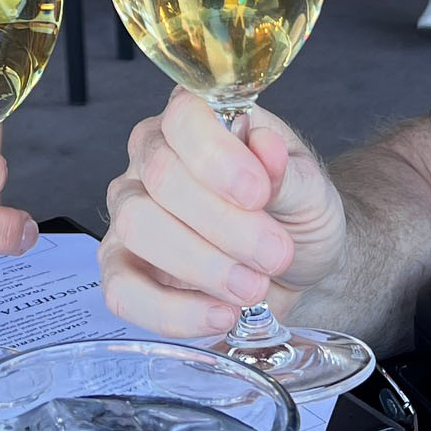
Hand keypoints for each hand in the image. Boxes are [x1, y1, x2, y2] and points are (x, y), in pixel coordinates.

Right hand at [99, 91, 347, 338]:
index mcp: (196, 121)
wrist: (296, 268)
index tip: (258, 194)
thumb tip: (265, 147)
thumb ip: (286, 171)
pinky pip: (122, 290)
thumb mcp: (310, 189)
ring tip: (253, 286)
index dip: (217, 156)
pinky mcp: (121, 267)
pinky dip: (174, 311)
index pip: (184, 116)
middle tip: (275, 253)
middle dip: (225, 224)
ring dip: (203, 266)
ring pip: (138, 227)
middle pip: (162, 176)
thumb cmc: (295, 214)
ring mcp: (129, 212)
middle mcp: (151, 157)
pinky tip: (219, 314)